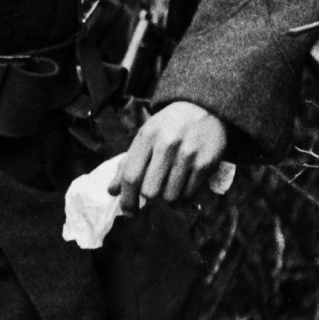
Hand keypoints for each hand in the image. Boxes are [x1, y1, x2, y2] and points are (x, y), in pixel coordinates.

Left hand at [111, 102, 227, 214]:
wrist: (203, 108)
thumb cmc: (168, 125)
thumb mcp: (145, 136)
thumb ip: (128, 163)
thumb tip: (112, 191)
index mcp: (147, 137)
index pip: (131, 176)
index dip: (127, 199)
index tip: (128, 212)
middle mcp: (167, 145)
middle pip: (150, 191)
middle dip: (149, 197)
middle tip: (152, 192)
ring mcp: (188, 154)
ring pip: (170, 196)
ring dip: (168, 196)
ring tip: (170, 183)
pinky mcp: (206, 163)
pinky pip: (189, 194)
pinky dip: (184, 194)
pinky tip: (184, 181)